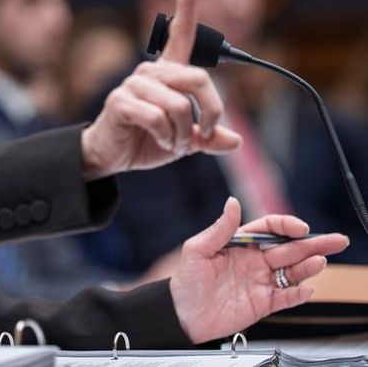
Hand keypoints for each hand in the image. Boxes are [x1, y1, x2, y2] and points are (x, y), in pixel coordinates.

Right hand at [80, 0, 240, 178]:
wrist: (113, 155)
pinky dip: (166, 137)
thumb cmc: (148, 139)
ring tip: (172, 141)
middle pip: (198, 80)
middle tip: (204, 135)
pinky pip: (158, 118)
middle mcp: (151, 72)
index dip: (186, 2)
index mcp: (168, 72)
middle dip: (212, 113)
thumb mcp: (186, 139)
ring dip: (183, 134)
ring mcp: (134, 85)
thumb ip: (209, 136)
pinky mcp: (120, 102)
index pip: (180, 31)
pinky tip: (158, 140)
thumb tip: (234, 140)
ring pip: (180, 106)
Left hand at [170, 197, 349, 343]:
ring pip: (292, 272)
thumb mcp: (197, 250)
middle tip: (335, 240)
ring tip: (320, 261)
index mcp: (240, 244)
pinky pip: (286, 298)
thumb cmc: (185, 282)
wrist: (181, 315)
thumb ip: (220, 229)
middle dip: (313, 244)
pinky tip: (307, 289)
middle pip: (289, 249)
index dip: (286, 226)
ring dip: (308, 266)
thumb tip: (233, 202)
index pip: (269, 229)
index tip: (300, 228)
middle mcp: (254, 261)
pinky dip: (298, 294)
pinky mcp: (263, 304)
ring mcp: (260, 282)